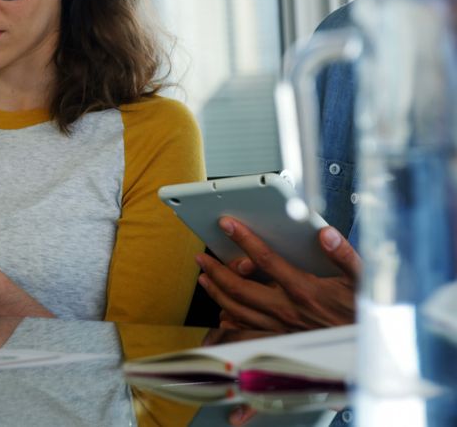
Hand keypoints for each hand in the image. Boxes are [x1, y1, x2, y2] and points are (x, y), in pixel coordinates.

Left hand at [195, 218, 358, 331]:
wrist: (365, 343)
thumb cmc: (360, 310)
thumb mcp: (362, 279)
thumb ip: (343, 254)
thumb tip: (326, 235)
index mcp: (304, 290)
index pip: (265, 260)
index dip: (244, 239)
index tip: (227, 225)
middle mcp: (287, 309)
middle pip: (240, 288)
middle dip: (216, 270)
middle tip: (202, 257)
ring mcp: (280, 326)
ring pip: (237, 309)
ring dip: (217, 292)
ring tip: (205, 278)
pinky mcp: (279, 337)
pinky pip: (246, 330)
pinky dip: (229, 319)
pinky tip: (221, 309)